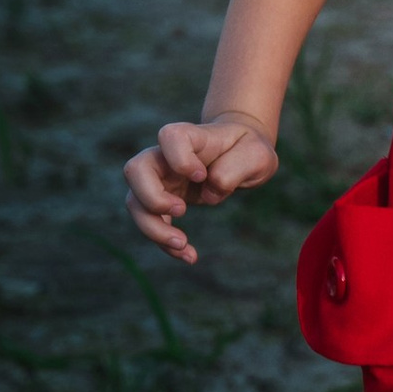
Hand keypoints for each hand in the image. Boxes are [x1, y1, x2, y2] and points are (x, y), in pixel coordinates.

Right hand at [123, 112, 278, 263]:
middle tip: (182, 211)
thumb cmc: (246, 150)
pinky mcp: (162, 202)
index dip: (180, 159)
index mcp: (190, 136)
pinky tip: (188, 255)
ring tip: (183, 245)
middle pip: (135, 170)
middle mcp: (166, 156)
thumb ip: (235, 169)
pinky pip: (150, 223)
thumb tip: (210, 190)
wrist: (239, 157)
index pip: (169, 137)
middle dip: (153, 199)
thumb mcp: (257, 155)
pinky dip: (164, 244)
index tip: (202, 175)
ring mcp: (160, 179)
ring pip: (135, 203)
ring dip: (154, 229)